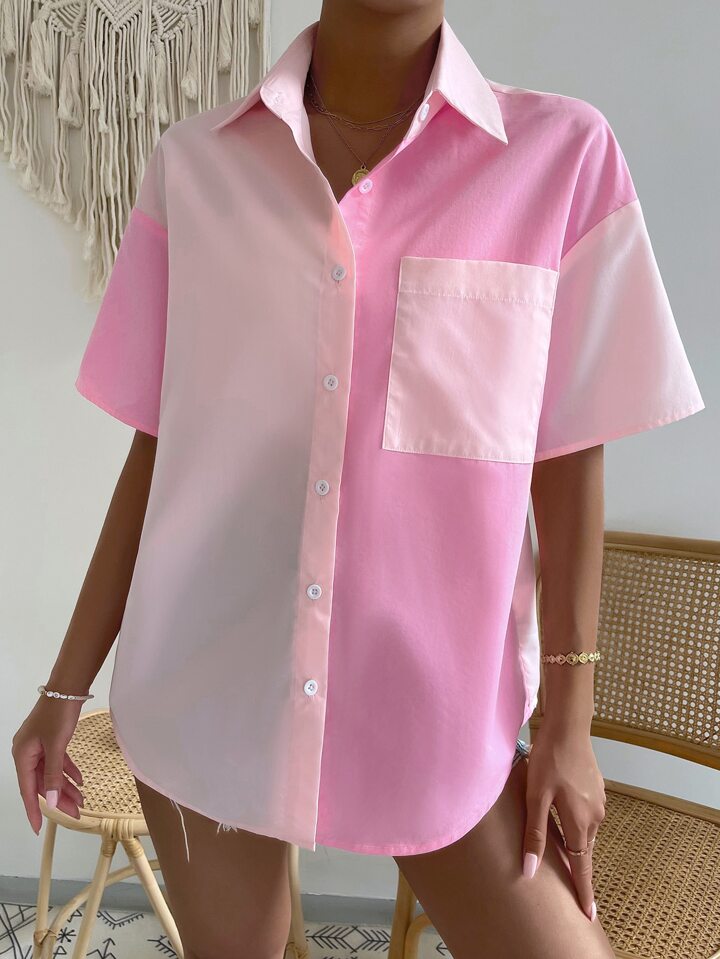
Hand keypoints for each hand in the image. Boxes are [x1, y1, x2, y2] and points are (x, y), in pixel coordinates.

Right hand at [11, 695, 85, 834]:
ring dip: (66, 786)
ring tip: (82, 800)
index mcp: (22, 755)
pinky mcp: (50, 740)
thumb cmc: (59, 714)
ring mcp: (39, 746)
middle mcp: (27, 752)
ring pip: (51, 773)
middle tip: (75, 814)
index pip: (28, 789)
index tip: (38, 828)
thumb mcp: (56, 746)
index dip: (33, 810)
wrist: (68, 687)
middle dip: (59, 799)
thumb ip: (53, 775)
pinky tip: (80, 781)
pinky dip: (68, 771)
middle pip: (42, 783)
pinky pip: (58, 761)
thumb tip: (52, 802)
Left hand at [521, 724, 606, 920]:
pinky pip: (586, 815)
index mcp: (581, 822)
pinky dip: (576, 822)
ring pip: (585, 831)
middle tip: (567, 885)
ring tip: (559, 849)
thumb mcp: (535, 796)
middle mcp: (596, 816)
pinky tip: (562, 815)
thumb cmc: (548, 760)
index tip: (589, 914)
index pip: (583, 866)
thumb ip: (534, 834)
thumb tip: (530, 870)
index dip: (583, 891)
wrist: (568, 727)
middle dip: (576, 866)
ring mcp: (599, 801)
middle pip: (583, 849)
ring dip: (574, 840)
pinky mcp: (597, 789)